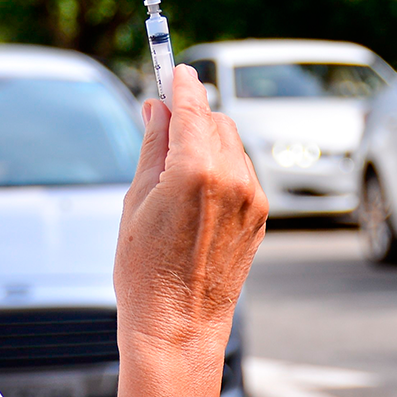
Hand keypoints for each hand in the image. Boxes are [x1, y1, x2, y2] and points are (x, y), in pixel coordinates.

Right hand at [114, 64, 267, 396]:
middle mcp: (233, 179)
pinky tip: (195, 192)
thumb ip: (152, 145)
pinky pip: (242, 172)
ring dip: (207, 140)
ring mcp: (252, 198)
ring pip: (232, 144)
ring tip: (174, 167)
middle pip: (215, 120)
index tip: (175, 69)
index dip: (182, 83)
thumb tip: (157, 107)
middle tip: (163, 120)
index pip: (192, 106)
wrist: (177, 326)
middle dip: (192, 114)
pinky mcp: (260, 216)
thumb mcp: (136, 200)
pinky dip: (222, 167)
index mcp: (196, 170)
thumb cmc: (145, 271)